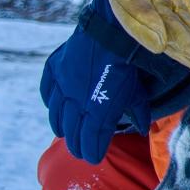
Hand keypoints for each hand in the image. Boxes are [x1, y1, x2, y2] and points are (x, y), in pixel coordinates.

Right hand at [40, 28, 148, 164]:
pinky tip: (52, 107)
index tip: (92, 158)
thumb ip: (138, 112)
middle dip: (76, 145)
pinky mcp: (55, 69)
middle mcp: (75, 103)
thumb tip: (141, 129)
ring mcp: (62, 86)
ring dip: (61, 126)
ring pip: (56, 114)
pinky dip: (50, 101)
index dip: (91, 152)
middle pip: (72, 132)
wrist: (110, 32)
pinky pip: (47, 90)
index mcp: (97, 113)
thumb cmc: (128, 64)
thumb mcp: (138, 92)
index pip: (91, 141)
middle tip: (79, 151)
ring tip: (64, 134)